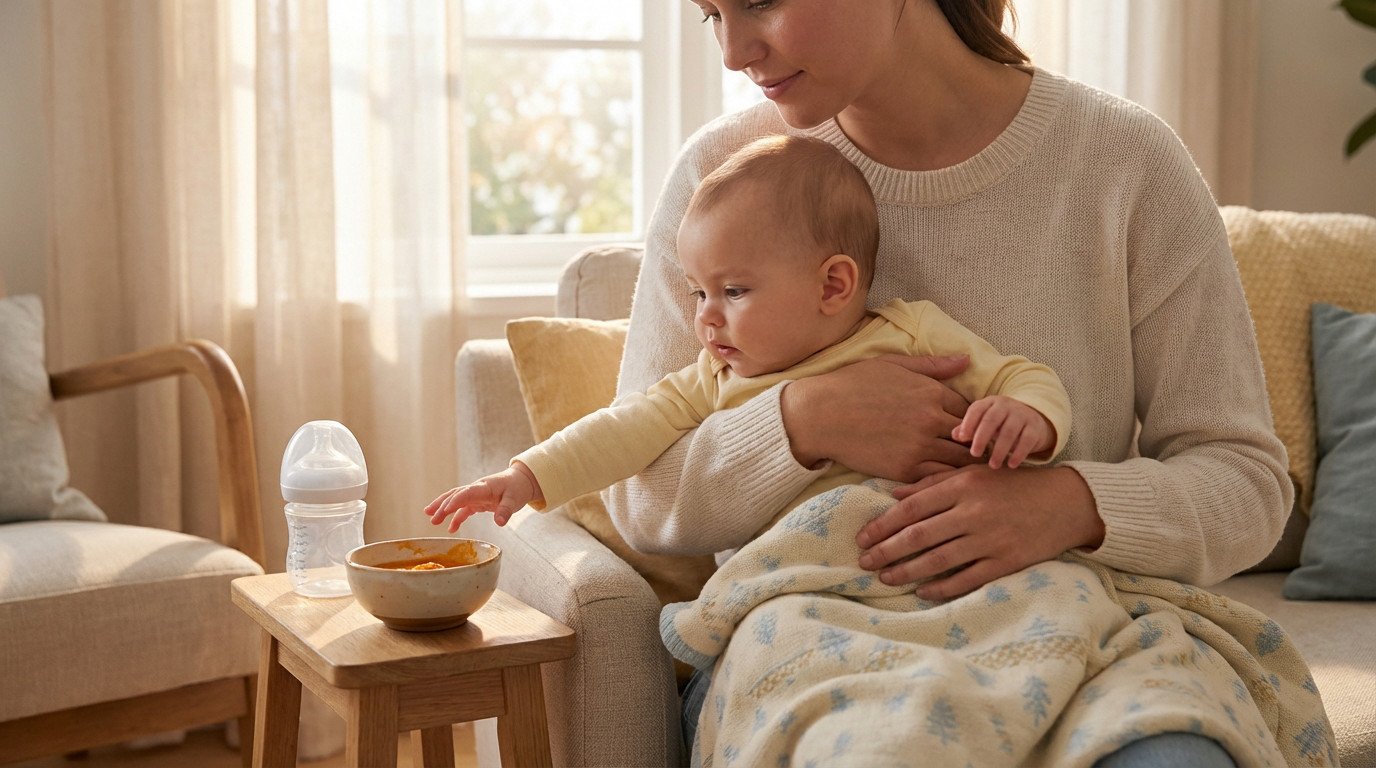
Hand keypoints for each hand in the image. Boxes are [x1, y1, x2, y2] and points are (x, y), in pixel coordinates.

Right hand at [424, 463, 539, 531]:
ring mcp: (475, 495)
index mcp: (484, 487)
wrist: (520, 481)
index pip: (466, 493)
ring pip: (455, 500)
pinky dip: (456, 518)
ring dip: (443, 509)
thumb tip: (500, 523)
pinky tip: (451, 529)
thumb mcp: (515, 500)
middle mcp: (476, 489)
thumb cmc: (517, 488)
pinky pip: (463, 509)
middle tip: (432, 518)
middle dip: (443, 506)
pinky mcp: (476, 501)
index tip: (445, 510)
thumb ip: (506, 510)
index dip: (455, 501)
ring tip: (431, 519)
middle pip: (455, 495)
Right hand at [780, 354, 978, 482]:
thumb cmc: (852, 384)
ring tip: (967, 468)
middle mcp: (931, 419)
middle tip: (978, 451)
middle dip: (977, 443)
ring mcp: (919, 446)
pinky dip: (945, 479)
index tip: (972, 426)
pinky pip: (938, 478)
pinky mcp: (905, 469)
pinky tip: (943, 478)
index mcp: (931, 392)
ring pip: (960, 460)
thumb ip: (933, 366)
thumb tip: (967, 360)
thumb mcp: (893, 364)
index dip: (974, 418)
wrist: (819, 415)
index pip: (972, 409)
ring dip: (965, 464)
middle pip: (973, 437)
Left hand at [855, 465, 1104, 599]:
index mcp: (962, 486)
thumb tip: (893, 494)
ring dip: (907, 571)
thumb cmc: (1013, 484)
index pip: (911, 508)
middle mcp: (973, 513)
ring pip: (938, 560)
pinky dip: (941, 588)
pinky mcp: (1006, 562)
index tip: (862, 537)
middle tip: (863, 562)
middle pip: (919, 535)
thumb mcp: (974, 474)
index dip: (883, 525)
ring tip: (885, 578)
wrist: (1066, 502)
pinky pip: (966, 579)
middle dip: (886, 551)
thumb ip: (933, 483)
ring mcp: (990, 540)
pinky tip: (922, 592)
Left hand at [952, 395, 1054, 468]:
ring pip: (1009, 431)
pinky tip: (1011, 465)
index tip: (962, 438)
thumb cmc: (1000, 423)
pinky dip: (1019, 453)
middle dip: (982, 437)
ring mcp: (1022, 415)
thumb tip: (954, 435)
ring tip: (993, 465)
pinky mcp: (1035, 427)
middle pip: (991, 420)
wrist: (1033, 419)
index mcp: (990, 402)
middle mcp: (1006, 405)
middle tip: (975, 454)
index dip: (968, 423)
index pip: (977, 409)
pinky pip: (1027, 440)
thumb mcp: (984, 422)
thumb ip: (968, 428)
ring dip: (1000, 450)